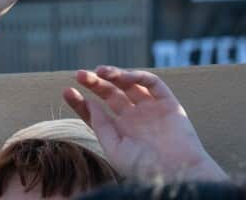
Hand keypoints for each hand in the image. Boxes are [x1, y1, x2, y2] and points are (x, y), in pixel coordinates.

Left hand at [63, 66, 225, 182]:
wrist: (178, 174)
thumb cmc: (144, 168)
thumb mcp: (115, 148)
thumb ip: (101, 125)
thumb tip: (89, 103)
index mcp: (121, 132)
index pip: (96, 112)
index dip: (81, 102)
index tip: (67, 91)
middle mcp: (135, 118)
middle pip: (110, 94)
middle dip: (95, 83)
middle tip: (79, 75)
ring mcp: (151, 109)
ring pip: (129, 84)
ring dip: (114, 74)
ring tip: (100, 71)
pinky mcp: (168, 103)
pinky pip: (152, 83)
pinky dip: (138, 76)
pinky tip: (123, 77)